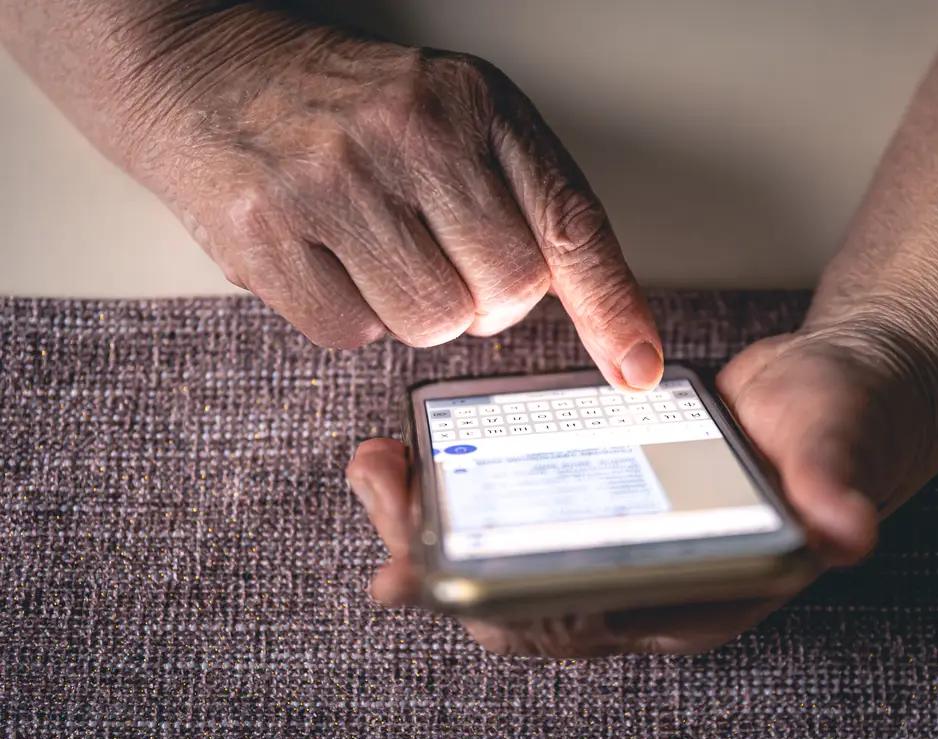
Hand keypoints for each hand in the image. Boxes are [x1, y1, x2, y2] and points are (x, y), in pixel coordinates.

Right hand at [142, 17, 661, 388]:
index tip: (635, 368)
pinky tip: (328, 262)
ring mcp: (333, 179)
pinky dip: (349, 317)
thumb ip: (517, 193)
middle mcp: (410, 131)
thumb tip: (587, 308)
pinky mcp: (264, 231)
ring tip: (378, 253)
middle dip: (486, 301)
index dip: (612, 305)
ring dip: (416, 310)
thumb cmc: (342, 106)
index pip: (569, 221)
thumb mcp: (449, 114)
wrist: (203, 71)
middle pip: (508, 291)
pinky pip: (351, 335)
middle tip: (441, 257)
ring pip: (433, 321)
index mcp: (474, 101)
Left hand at [346, 328, 937, 657]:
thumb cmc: (840, 425)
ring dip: (430, 530)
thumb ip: (834, 484)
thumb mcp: (836, 444)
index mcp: (689, 599)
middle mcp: (643, 589)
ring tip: (380, 466)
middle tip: (382, 492)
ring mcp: (615, 551)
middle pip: (513, 605)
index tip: (413, 573)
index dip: (490, 603)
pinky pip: (514, 523)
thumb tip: (845, 529)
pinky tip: (423, 451)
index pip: (573, 623)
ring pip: (501, 568)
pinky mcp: (599, 506)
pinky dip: (461, 496)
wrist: (836, 397)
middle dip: (434, 561)